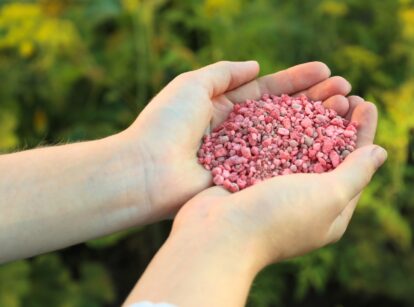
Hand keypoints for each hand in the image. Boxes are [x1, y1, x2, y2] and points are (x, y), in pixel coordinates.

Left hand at [122, 61, 351, 218]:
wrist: (147, 171)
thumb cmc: (166, 124)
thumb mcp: (192, 84)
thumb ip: (224, 72)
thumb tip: (256, 66)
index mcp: (224, 108)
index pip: (268, 91)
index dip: (297, 81)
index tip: (326, 72)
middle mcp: (239, 133)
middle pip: (284, 114)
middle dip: (314, 101)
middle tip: (346, 91)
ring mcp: (244, 158)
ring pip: (287, 139)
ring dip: (316, 124)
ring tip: (346, 109)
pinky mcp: (246, 181)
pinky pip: (279, 166)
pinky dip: (303, 155)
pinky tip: (329, 143)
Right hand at [171, 96, 386, 269]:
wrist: (218, 233)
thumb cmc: (278, 218)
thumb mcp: (328, 197)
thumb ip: (355, 174)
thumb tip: (380, 153)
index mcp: (329, 210)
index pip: (355, 166)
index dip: (362, 133)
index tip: (365, 103)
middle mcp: (303, 198)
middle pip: (327, 152)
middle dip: (336, 121)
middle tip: (342, 92)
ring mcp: (275, 186)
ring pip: (298, 143)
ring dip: (310, 116)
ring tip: (317, 90)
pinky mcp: (251, 175)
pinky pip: (271, 143)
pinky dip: (280, 122)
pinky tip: (283, 101)